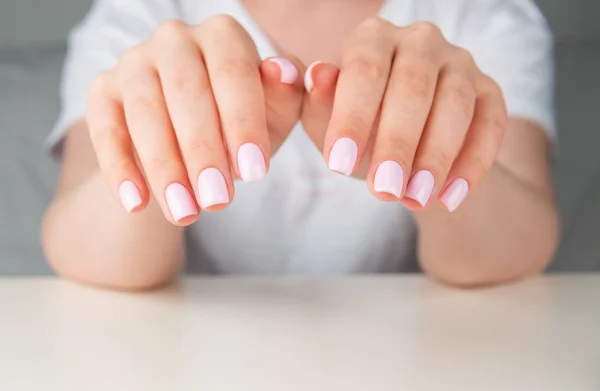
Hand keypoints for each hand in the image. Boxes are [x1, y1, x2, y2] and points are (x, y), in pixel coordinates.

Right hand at [87, 15, 303, 223]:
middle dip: (203, 152)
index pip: (233, 73)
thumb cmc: (240, 126)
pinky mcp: (103, 90)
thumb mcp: (274, 115)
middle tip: (219, 201)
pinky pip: (105, 129)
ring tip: (185, 212)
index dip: (244, 124)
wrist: (191, 143)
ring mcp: (134, 61)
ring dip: (165, 167)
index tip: (255, 174)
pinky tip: (136, 203)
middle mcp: (175, 38)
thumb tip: (286, 71)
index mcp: (223, 35)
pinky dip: (120, 168)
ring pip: (145, 112)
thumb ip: (286, 95)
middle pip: (186, 92)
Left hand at [302, 18, 506, 211]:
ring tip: (415, 199)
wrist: (401, 145)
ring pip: (455, 103)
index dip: (352, 117)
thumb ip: (318, 101)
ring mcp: (460, 63)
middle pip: (413, 86)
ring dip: (436, 157)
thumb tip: (317, 75)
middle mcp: (419, 41)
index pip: (364, 69)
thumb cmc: (356, 127)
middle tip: (383, 190)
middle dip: (397, 143)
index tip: (338, 165)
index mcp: (372, 37)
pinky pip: (491, 124)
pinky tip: (450, 198)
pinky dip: (472, 164)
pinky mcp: (490, 92)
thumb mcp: (326, 120)